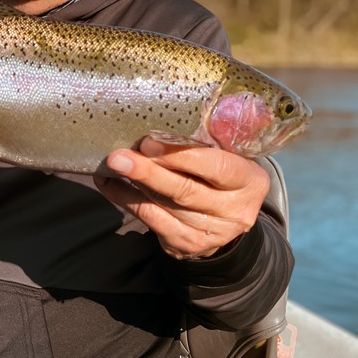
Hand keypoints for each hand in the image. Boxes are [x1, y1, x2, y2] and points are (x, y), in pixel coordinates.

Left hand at [94, 137, 268, 259]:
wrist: (226, 220)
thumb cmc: (223, 174)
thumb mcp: (232, 155)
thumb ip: (213, 138)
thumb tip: (172, 113)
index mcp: (250, 182)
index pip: (217, 168)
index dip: (181, 155)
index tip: (149, 141)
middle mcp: (234, 211)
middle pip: (185, 191)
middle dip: (149, 172)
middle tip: (119, 156)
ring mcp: (209, 233)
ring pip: (163, 205)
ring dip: (134, 183)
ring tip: (112, 163)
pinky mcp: (184, 244)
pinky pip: (149, 218)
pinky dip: (124, 198)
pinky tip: (108, 182)